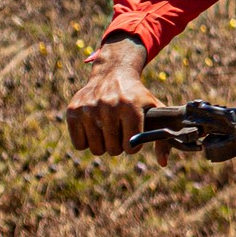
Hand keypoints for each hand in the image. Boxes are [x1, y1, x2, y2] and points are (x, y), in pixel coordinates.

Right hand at [66, 38, 152, 156]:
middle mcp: (109, 107)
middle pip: (113, 150)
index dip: (133, 146)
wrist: (113, 73)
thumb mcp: (155, 109)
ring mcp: (89, 109)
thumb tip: (163, 163)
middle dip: (118, 146)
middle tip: (120, 134)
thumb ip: (162, 136)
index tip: (133, 139)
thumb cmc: (137, 96)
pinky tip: (94, 129)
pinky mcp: (73, 111)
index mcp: (131, 108)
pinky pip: (79, 144)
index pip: (130, 146)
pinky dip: (87, 142)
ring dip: (103, 145)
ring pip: (96, 149)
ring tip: (108, 131)